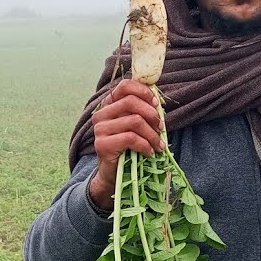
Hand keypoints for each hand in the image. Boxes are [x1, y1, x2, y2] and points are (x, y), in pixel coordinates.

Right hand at [88, 78, 165, 210]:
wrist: (113, 174)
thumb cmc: (128, 148)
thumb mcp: (136, 126)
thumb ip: (142, 111)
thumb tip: (158, 101)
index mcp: (109, 105)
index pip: (124, 86)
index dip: (143, 92)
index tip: (156, 104)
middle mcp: (101, 114)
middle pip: (131, 102)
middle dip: (151, 114)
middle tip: (161, 128)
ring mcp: (100, 129)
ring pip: (134, 121)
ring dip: (152, 134)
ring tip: (158, 145)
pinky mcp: (102, 144)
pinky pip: (131, 138)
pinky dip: (145, 145)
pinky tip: (150, 152)